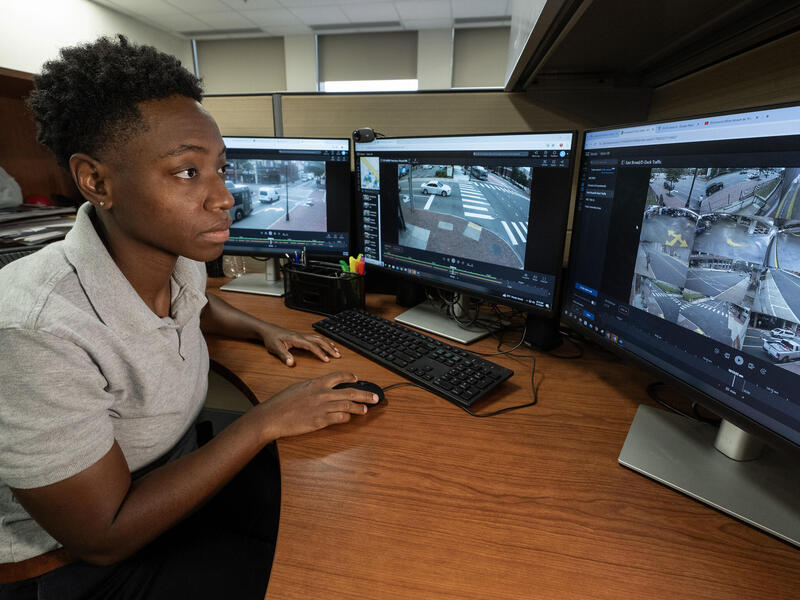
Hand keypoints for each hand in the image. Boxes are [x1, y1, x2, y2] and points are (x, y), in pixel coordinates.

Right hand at [256, 371, 379, 439]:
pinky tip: (349, 417)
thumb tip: (323, 386)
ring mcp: (322, 407)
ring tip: (366, 409)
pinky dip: (347, 417)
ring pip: (348, 405)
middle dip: (365, 394)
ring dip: (360, 407)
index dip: (351, 377)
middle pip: (350, 392)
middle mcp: (322, 393)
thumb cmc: (282, 402)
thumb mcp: (299, 387)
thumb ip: (313, 387)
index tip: (357, 379)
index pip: (339, 376)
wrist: (273, 416)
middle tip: (375, 397)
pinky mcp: (320, 421)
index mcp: (317, 383)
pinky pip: (339, 418)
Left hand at [259, 323, 340, 365]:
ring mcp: (303, 336)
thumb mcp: (275, 348)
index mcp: (297, 339)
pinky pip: (316, 338)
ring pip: (319, 339)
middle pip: (319, 341)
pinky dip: (324, 341)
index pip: (312, 346)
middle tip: (337, 356)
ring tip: (336, 351)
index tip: (327, 360)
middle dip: (329, 348)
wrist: (268, 331)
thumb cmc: (271, 339)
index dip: (320, 353)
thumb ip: (283, 355)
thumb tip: (290, 363)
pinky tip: (327, 344)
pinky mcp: (302, 337)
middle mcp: (302, 336)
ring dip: (329, 344)